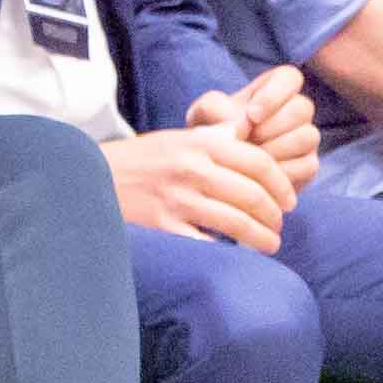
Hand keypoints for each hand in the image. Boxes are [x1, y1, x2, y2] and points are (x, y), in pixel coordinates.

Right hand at [108, 124, 293, 251]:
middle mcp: (191, 169)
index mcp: (200, 143)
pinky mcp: (163, 227)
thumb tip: (250, 127)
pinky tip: (236, 256)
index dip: (282, 184)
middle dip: (275, 215)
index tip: (289, 200)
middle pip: (253, 195)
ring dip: (262, 238)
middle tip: (279, 226)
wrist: (92, 177)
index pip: (258, 162)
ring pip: (236, 223)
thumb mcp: (178, 137)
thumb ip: (216, 135)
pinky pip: (207, 244)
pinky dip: (227, 252)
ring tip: (270, 244)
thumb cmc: (142, 159)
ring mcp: (177, 199)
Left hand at [192, 63, 319, 196]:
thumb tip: (242, 121)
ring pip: (308, 136)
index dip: (274, 95)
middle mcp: (295, 109)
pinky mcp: (308, 164)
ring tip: (251, 159)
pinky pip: (308, 165)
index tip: (251, 115)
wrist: (217, 167)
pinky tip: (260, 177)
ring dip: (277, 149)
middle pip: (303, 107)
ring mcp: (305, 137)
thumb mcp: (203, 114)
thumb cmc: (212, 131)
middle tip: (249, 140)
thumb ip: (215, 107)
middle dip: (273, 126)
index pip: (291, 77)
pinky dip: (283, 172)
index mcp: (273, 87)